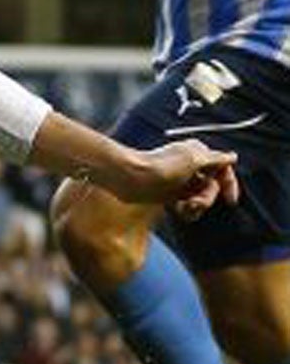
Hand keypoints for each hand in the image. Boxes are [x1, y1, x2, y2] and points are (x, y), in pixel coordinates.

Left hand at [110, 140, 239, 220]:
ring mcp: (180, 181)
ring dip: (196, 206)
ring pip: (200, 198)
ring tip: (184, 208)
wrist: (130, 178)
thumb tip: (233, 157)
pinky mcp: (169, 194)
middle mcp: (190, 166)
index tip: (230, 201)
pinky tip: (178, 210)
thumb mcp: (194, 159)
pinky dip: (186, 211)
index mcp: (198, 153)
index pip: (223, 169)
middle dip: (206, 198)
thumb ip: (216, 159)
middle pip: (212, 187)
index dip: (229, 184)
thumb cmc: (162, 166)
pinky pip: (187, 206)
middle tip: (194, 203)